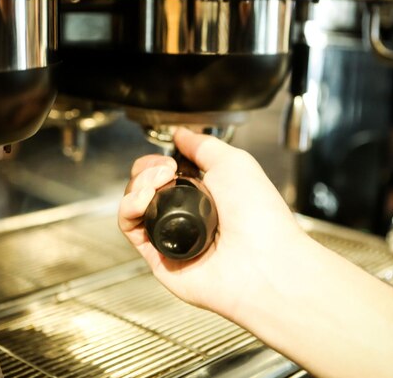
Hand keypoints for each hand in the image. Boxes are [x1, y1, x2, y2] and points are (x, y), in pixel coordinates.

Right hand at [118, 127, 308, 319]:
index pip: (165, 175)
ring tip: (157, 181)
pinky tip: (144, 197)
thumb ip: (203, 146)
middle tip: (164, 169)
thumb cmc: (259, 215)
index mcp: (204, 196)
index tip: (168, 158)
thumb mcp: (235, 162)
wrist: (262, 260)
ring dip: (137, 185)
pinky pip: (130, 228)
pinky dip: (129, 207)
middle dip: (146, 170)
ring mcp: (171, 237)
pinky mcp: (158, 258)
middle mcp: (186, 217)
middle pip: (144, 187)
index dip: (158, 162)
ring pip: (134, 205)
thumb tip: (181, 134)